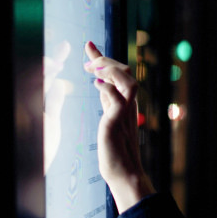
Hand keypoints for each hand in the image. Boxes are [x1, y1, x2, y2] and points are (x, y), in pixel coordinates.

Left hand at [84, 41, 153, 211]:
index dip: (103, 57)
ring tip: (94, 68)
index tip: (89, 45)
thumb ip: (108, 102)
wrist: (123, 172)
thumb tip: (101, 84)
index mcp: (126, 103)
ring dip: (110, 69)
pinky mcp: (118, 121)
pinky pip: (117, 97)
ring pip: (127, 80)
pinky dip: (106, 87)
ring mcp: (126, 112)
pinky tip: (96, 84)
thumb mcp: (109, 118)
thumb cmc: (115, 150)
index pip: (118, 73)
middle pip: (124, 71)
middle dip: (105, 59)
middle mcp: (129, 105)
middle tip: (87, 59)